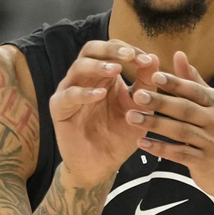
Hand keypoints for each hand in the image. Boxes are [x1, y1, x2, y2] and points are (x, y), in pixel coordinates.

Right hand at [50, 40, 158, 187]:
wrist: (102, 165)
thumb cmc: (119, 134)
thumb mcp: (139, 108)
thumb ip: (146, 84)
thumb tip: (154, 57)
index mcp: (104, 75)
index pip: (112, 50)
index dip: (129, 51)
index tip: (147, 60)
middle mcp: (85, 78)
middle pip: (91, 50)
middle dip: (110, 49)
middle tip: (129, 55)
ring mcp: (70, 91)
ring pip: (78, 67)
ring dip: (98, 65)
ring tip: (116, 71)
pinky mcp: (59, 109)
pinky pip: (68, 95)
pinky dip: (84, 92)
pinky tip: (100, 94)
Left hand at [125, 51, 213, 193]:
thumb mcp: (210, 105)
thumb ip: (192, 81)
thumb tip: (178, 53)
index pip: (194, 90)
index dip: (174, 83)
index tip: (154, 76)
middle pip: (185, 110)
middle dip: (160, 102)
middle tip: (136, 95)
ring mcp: (211, 143)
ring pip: (180, 132)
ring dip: (154, 124)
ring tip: (131, 117)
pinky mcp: (203, 162)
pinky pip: (179, 154)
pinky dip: (160, 148)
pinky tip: (141, 142)